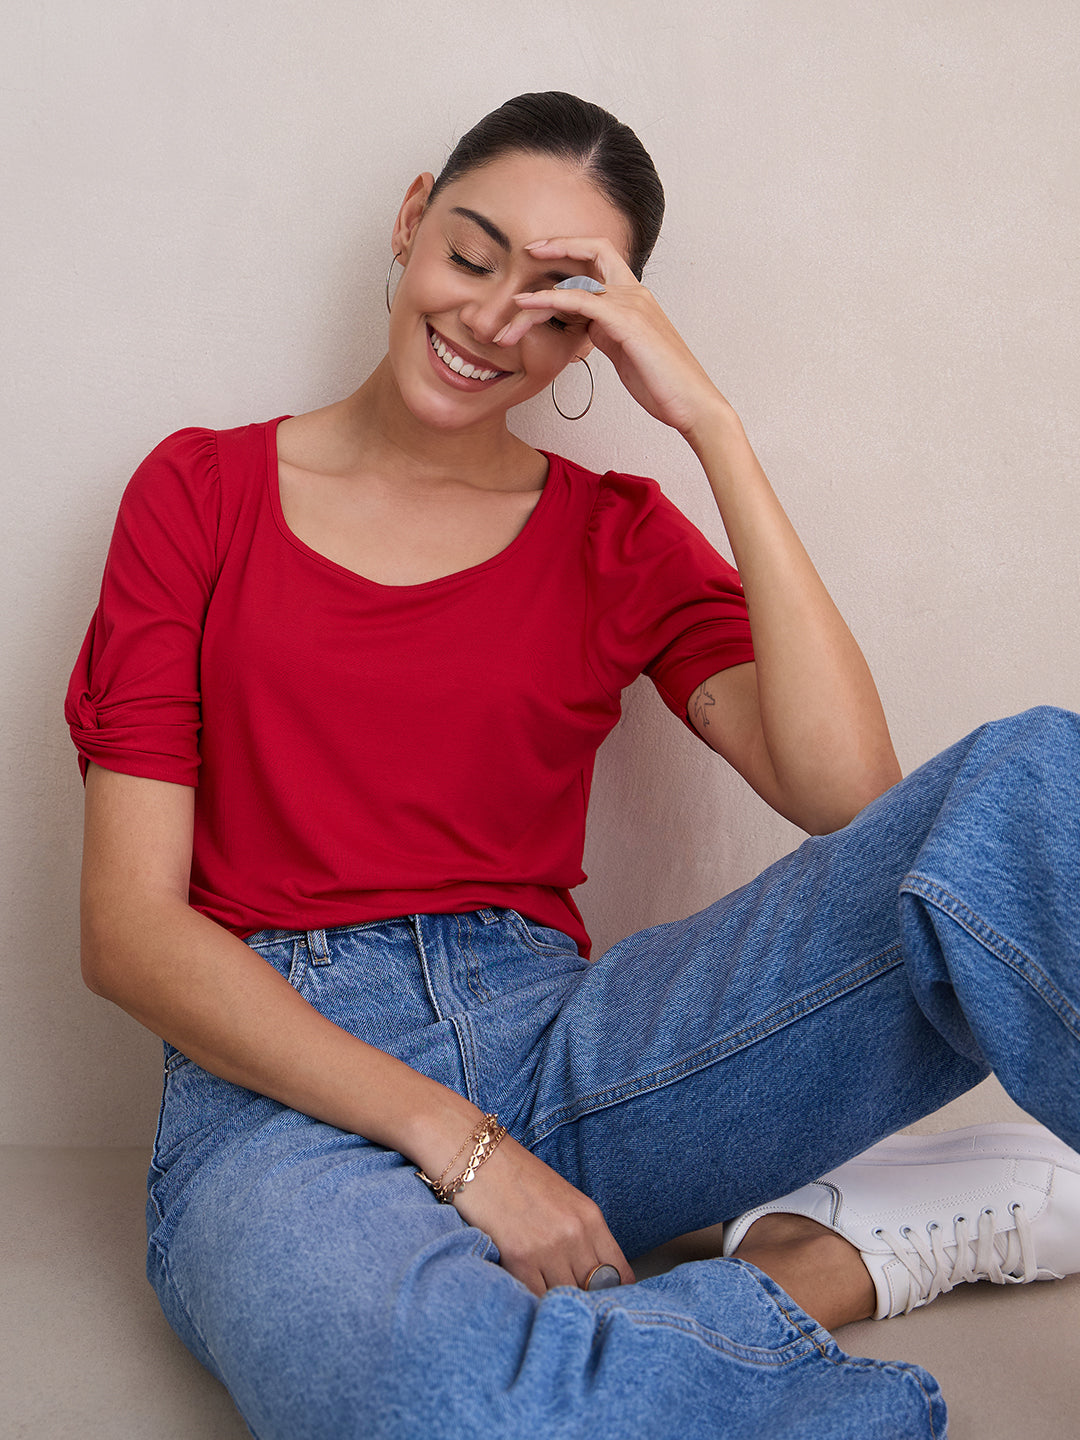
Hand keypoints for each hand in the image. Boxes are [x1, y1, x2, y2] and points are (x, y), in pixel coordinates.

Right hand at [449, 1131, 635, 1297]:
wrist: (478, 1157)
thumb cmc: (516, 1177)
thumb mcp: (562, 1200)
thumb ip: (580, 1236)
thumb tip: (590, 1277)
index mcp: (590, 1217)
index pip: (620, 1273)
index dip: (612, 1295)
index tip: (601, 1304)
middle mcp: (575, 1233)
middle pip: (594, 1291)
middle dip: (584, 1302)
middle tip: (571, 1308)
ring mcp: (549, 1247)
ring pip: (566, 1297)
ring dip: (556, 1303)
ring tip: (546, 1302)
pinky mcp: (520, 1258)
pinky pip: (536, 1297)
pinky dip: (533, 1302)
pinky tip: (526, 1296)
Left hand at [495, 236, 729, 436]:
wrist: (693, 405)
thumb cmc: (662, 385)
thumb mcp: (626, 352)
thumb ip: (607, 333)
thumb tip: (587, 328)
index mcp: (636, 299)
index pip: (603, 259)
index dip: (574, 252)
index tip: (544, 258)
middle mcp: (635, 294)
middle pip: (595, 249)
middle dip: (559, 245)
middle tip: (526, 253)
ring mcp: (632, 305)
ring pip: (578, 282)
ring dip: (540, 294)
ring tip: (513, 307)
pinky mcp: (627, 322)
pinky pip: (580, 300)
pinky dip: (550, 300)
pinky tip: (528, 306)